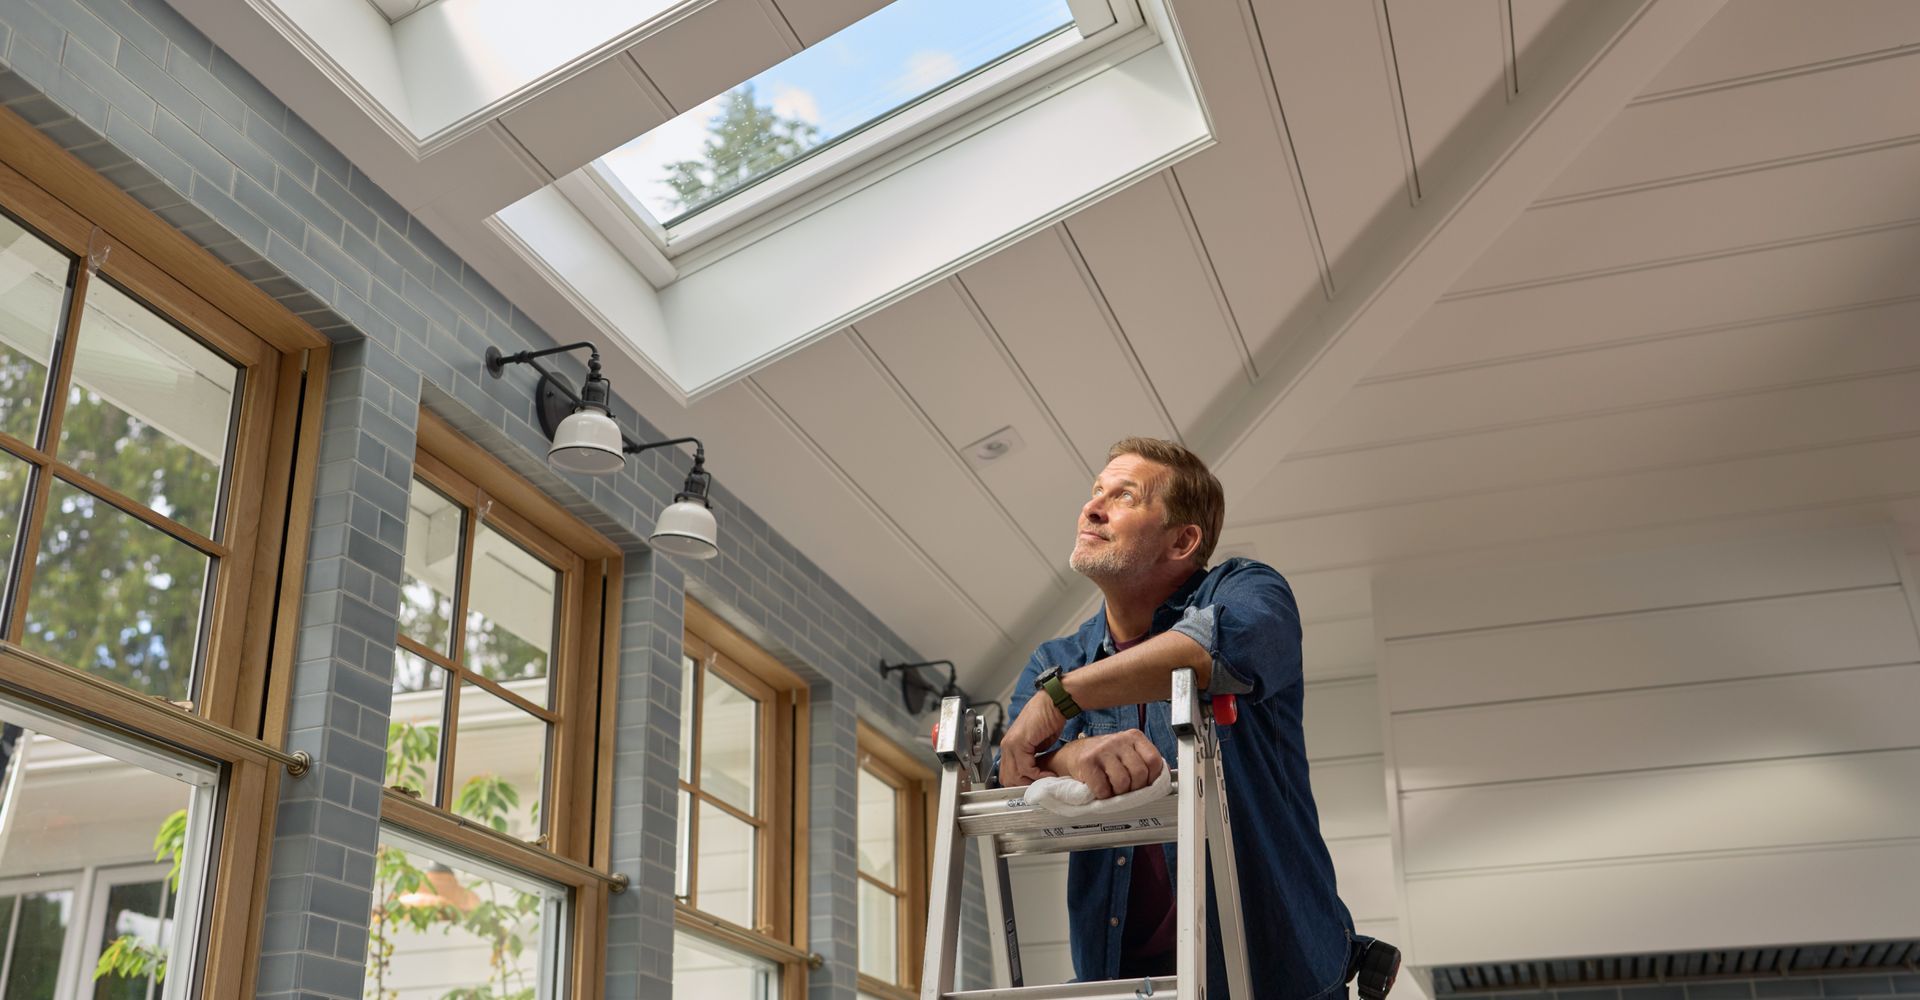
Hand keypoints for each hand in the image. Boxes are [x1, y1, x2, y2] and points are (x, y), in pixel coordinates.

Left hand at [999, 691, 1067, 786]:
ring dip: (1032, 781)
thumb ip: (1032, 758)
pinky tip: (1048, 773)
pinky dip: (1037, 774)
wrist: (1054, 703)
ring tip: (1046, 779)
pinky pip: (1025, 768)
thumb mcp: (1037, 745)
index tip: (1035, 786)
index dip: (1021, 783)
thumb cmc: (1048, 719)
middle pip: (1007, 778)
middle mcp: (1006, 745)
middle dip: (1025, 785)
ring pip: (1015, 775)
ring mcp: (1011, 744)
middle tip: (1040, 786)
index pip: (1007, 774)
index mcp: (1009, 746)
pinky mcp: (1019, 742)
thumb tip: (1033, 774)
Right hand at [1050, 730, 1164, 798]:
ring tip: (1113, 787)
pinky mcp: (1087, 761)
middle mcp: (1119, 740)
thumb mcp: (1128, 754)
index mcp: (1134, 737)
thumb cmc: (1105, 758)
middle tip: (1126, 788)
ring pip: (1123, 782)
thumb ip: (1145, 763)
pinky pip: (1103, 788)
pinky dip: (1103, 795)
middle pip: (1139, 773)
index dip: (1151, 778)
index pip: (1154, 760)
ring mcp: (1102, 749)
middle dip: (1134, 788)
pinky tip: (1101, 788)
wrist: (1074, 755)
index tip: (1144, 783)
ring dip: (1118, 792)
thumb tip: (1162, 780)